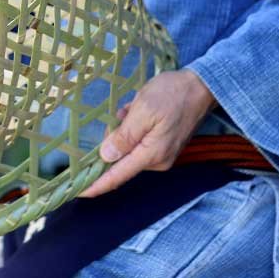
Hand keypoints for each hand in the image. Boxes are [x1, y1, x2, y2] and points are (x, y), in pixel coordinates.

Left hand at [79, 69, 216, 197]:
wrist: (201, 86)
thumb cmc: (172, 95)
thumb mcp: (143, 110)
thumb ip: (124, 136)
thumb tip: (106, 157)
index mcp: (151, 155)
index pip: (117, 176)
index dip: (96, 185)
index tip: (78, 192)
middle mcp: (156, 160)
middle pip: (120, 158)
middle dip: (113, 136)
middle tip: (123, 111)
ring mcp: (161, 154)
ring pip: (127, 146)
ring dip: (124, 127)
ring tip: (135, 107)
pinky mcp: (163, 145)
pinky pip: (138, 140)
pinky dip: (132, 125)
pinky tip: (138, 109)